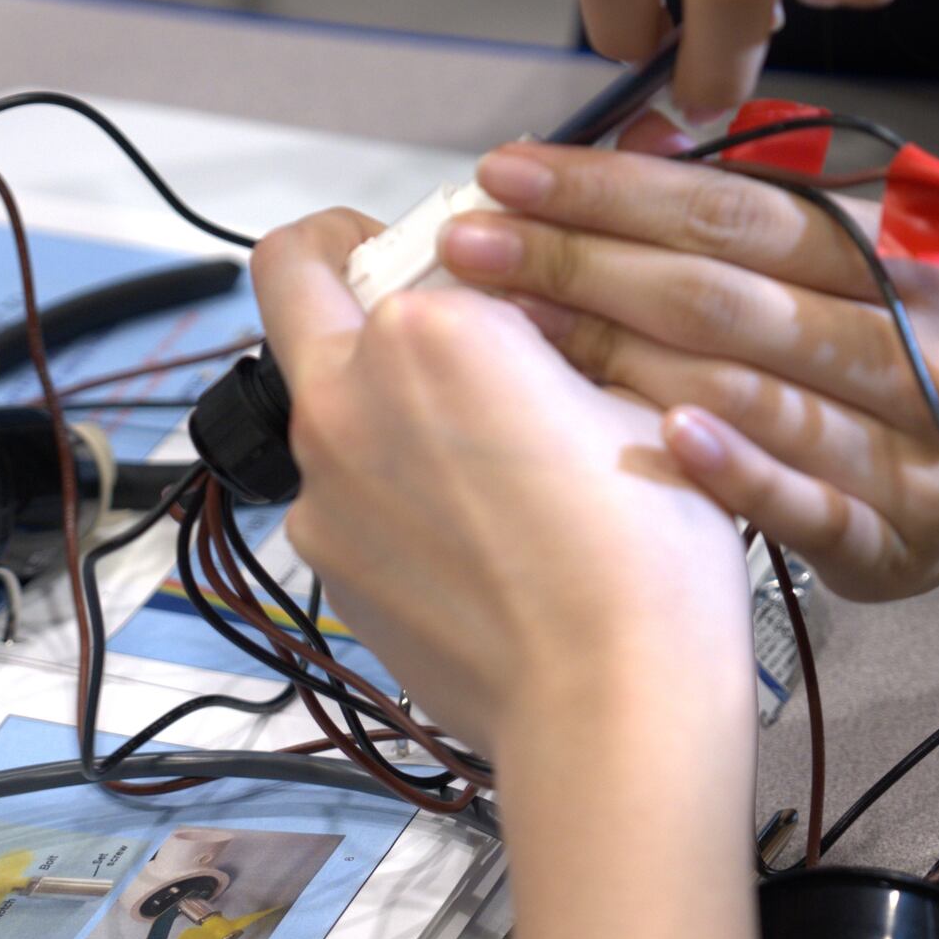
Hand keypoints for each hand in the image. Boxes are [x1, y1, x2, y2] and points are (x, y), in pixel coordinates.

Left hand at [254, 207, 761, 757]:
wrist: (610, 705)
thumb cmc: (644, 557)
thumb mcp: (635, 395)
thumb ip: (556, 337)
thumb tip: (525, 323)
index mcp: (429, 328)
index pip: (397, 233)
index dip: (445, 244)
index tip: (476, 265)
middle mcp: (348, 396)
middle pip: (295, 283)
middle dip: (345, 270)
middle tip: (424, 309)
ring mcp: (322, 489)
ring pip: (322, 399)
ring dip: (376, 396)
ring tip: (483, 455)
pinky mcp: (325, 566)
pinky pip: (342, 491)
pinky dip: (388, 488)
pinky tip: (475, 534)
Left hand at [424, 143, 938, 599]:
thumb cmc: (920, 342)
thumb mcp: (872, 252)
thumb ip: (769, 200)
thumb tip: (644, 138)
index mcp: (903, 256)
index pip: (741, 212)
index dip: (620, 192)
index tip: (511, 174)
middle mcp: (916, 348)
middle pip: (730, 300)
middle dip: (587, 266)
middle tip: (473, 249)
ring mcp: (913, 453)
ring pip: (756, 396)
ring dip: (625, 362)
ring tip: (514, 338)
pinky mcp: (895, 547)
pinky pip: (808, 509)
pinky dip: (737, 472)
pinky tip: (659, 439)